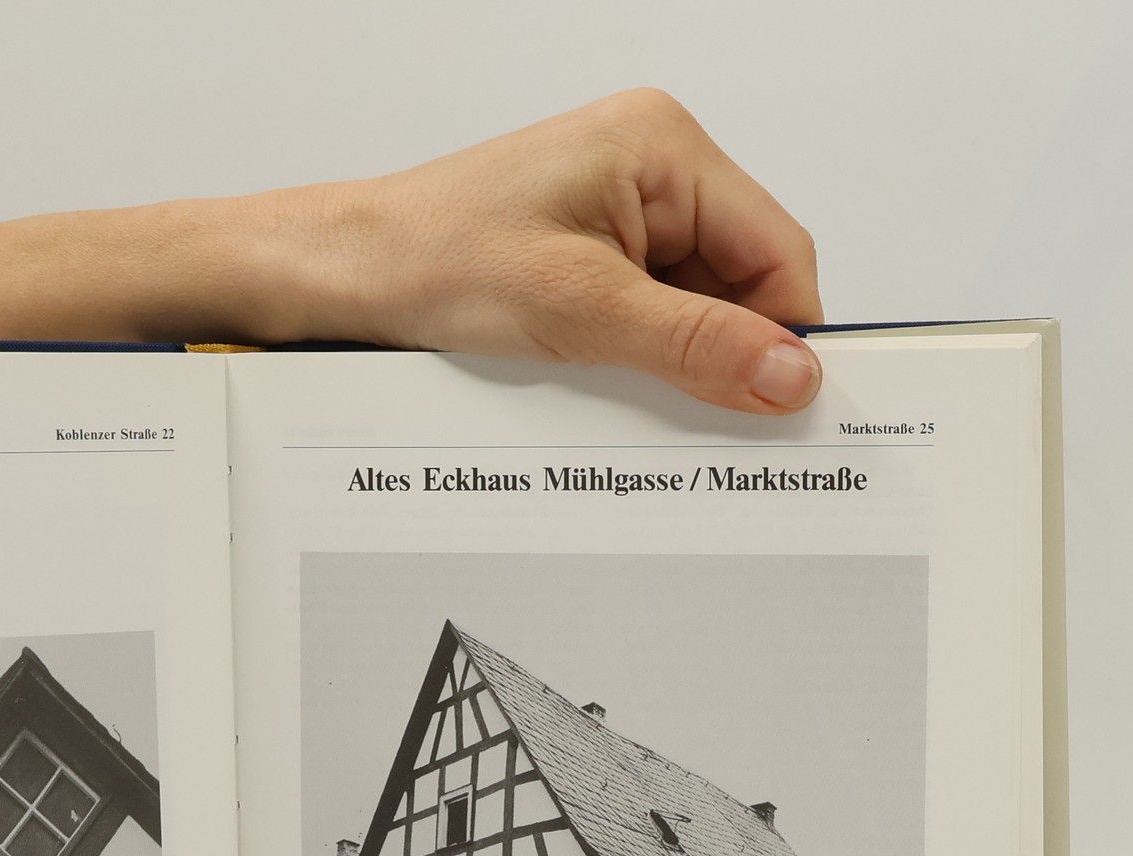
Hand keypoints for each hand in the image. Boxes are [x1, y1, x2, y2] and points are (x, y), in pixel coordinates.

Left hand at [291, 89, 824, 412]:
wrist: (341, 276)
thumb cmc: (434, 262)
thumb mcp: (578, 311)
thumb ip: (693, 344)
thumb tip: (791, 376)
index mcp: (664, 148)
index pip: (776, 251)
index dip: (786, 335)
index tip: (786, 412)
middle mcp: (651, 168)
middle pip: (740, 280)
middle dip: (726, 353)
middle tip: (709, 429)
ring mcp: (618, 212)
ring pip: (692, 307)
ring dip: (675, 363)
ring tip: (626, 400)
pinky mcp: (585, 254)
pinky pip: (644, 315)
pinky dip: (638, 361)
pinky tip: (604, 388)